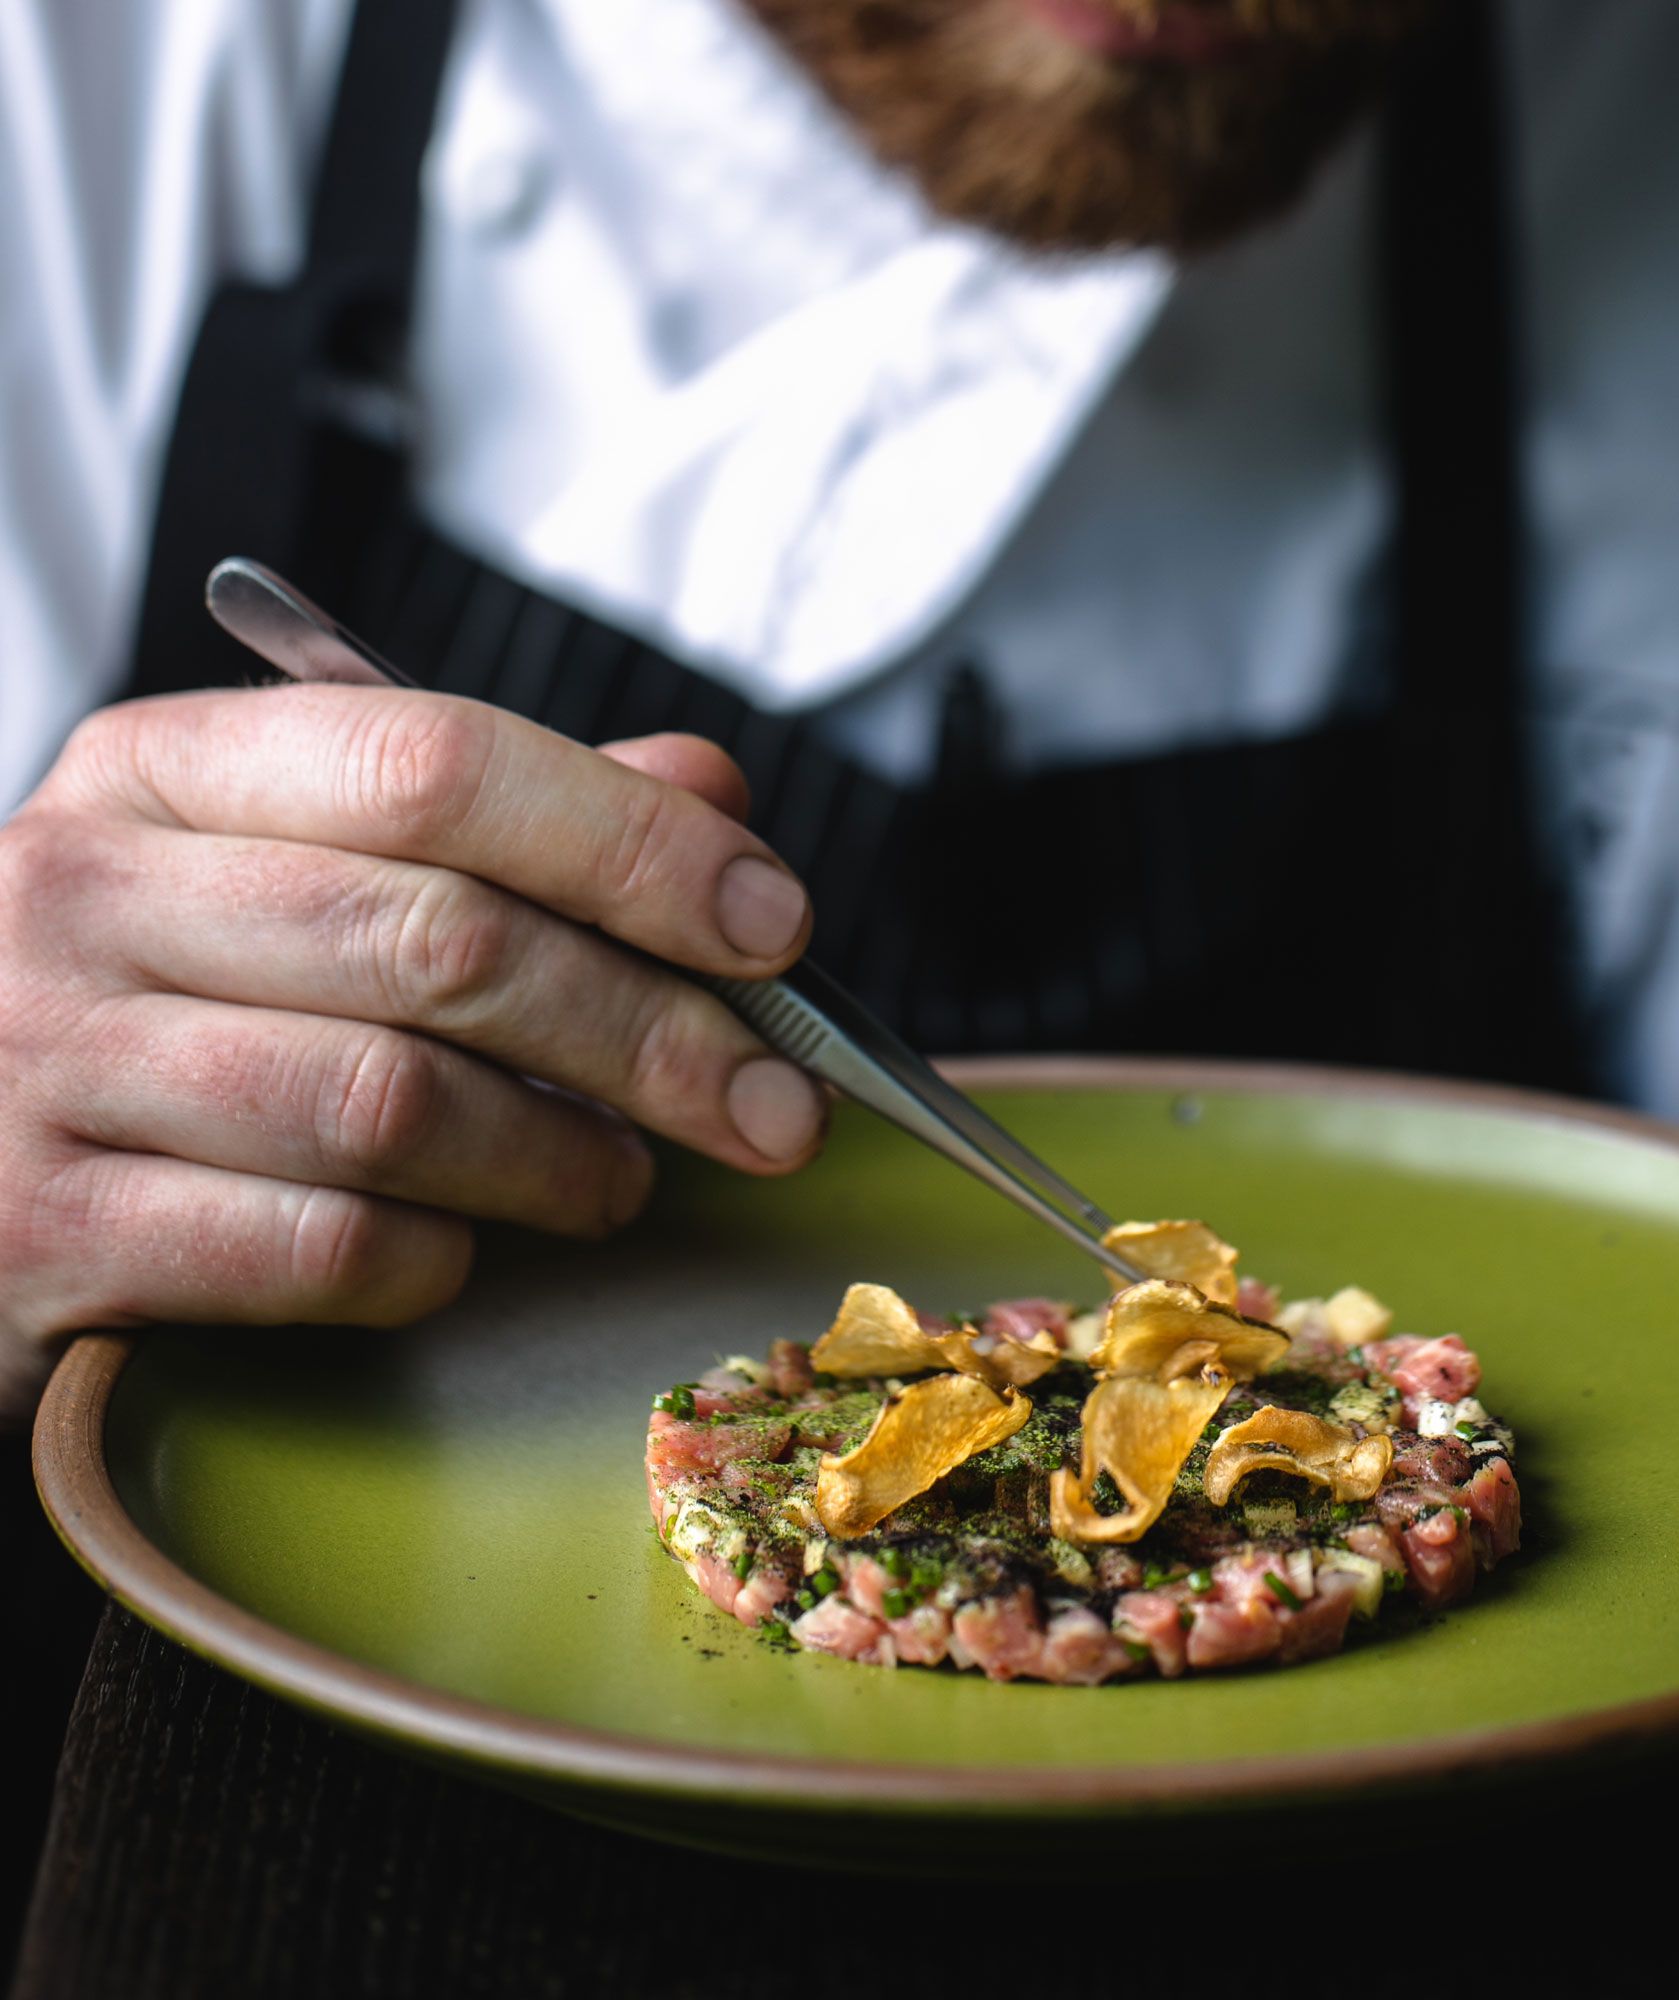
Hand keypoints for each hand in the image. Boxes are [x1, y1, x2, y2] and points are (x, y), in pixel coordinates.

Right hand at [0, 684, 823, 1422]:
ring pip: (392, 1103)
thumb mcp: (294, 864)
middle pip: (446, 943)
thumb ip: (502, 819)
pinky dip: (437, 1258)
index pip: (439, 763)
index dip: (634, 846)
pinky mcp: (48, 1232)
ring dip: (561, 1160)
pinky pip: (317, 1247)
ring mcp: (46, 1063)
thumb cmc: (158, 995)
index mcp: (169, 769)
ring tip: (625, 1181)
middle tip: (777, 1109)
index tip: (773, 926)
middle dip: (653, 1033)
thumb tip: (705, 790)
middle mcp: (86, 891)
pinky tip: (468, 1250)